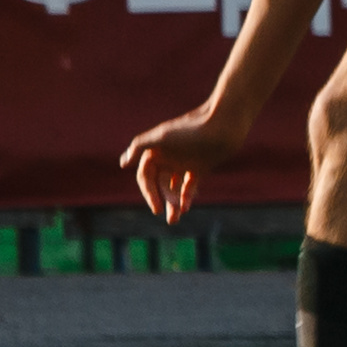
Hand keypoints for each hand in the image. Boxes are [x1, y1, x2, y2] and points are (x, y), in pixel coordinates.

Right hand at [121, 106, 245, 223]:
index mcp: (155, 149)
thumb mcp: (163, 136)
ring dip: (173, 203)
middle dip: (163, 201)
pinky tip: (186, 207)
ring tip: (174, 220)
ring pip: (173, 187)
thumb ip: (140, 145)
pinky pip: (188, 185)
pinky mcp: (198, 167)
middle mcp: (167, 156)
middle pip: (159, 185)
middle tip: (171, 219)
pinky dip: (186, 196)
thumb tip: (123, 162)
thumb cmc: (191, 129)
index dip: (149, 193)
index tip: (157, 208)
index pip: (146, 177)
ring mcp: (183, 162)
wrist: (223, 126)